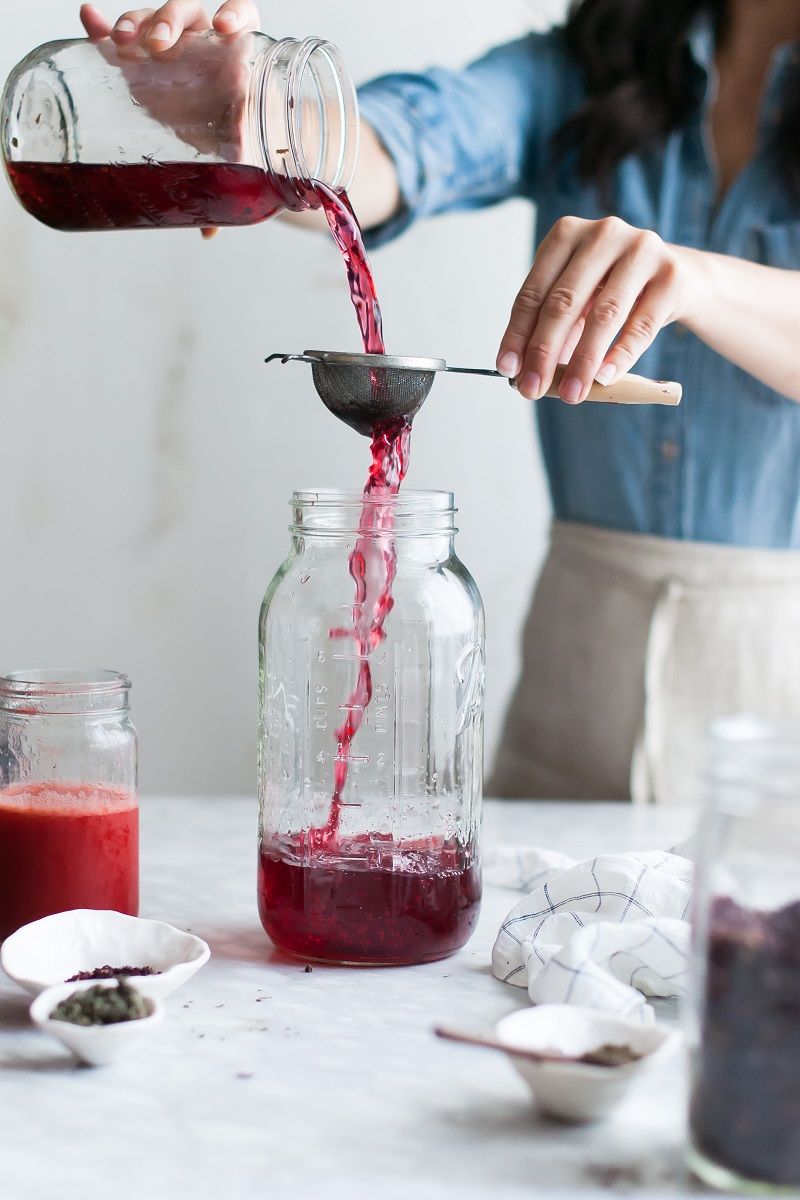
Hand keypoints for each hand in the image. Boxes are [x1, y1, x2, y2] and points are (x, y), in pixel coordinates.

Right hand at [79, 2, 259, 235]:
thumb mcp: (241, 158)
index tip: (223, 28)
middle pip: (189, 11)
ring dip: (137, 21)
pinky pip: (119, 35)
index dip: (233, 13)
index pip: (241, 14)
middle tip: (160, 43)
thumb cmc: (243, 139)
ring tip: (122, 41)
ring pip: (155, 17)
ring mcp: (173, 46)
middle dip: (171, 19)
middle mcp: (205, 41)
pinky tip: (88, 21)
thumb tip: (210, 230)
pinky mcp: (143, 56)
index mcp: (240, 54)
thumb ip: (230, 183)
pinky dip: (101, 27)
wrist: (229, 135)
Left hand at [496, 216, 696, 402]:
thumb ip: (552, 326)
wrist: (679, 275)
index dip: (517, 334)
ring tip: (571, 394)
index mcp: (567, 234)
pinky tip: (604, 379)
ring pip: (604, 314)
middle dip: (544, 352)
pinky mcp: (671, 275)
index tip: (507, 370)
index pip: (533, 292)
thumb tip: (523, 370)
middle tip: (532, 389)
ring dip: (583, 361)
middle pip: (564, 302)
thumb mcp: (578, 297)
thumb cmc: (613, 288)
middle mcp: (603, 234)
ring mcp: (641, 250)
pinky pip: (641, 325)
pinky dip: (621, 356)